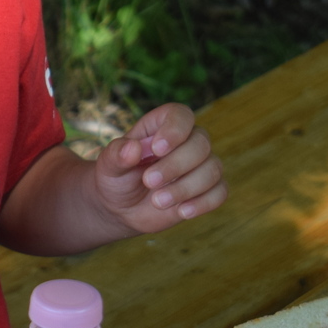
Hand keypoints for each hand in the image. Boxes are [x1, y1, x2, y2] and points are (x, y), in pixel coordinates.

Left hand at [89, 104, 224, 234]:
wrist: (122, 208)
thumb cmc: (116, 178)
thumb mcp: (108, 166)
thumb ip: (116, 154)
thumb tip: (133, 148)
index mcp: (161, 126)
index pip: (181, 115)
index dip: (174, 129)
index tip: (157, 149)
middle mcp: (187, 141)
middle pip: (201, 143)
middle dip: (176, 165)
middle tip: (148, 182)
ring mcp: (200, 165)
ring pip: (212, 169)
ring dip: (186, 187)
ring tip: (158, 202)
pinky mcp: (208, 189)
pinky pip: (220, 192)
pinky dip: (203, 203)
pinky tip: (182, 212)